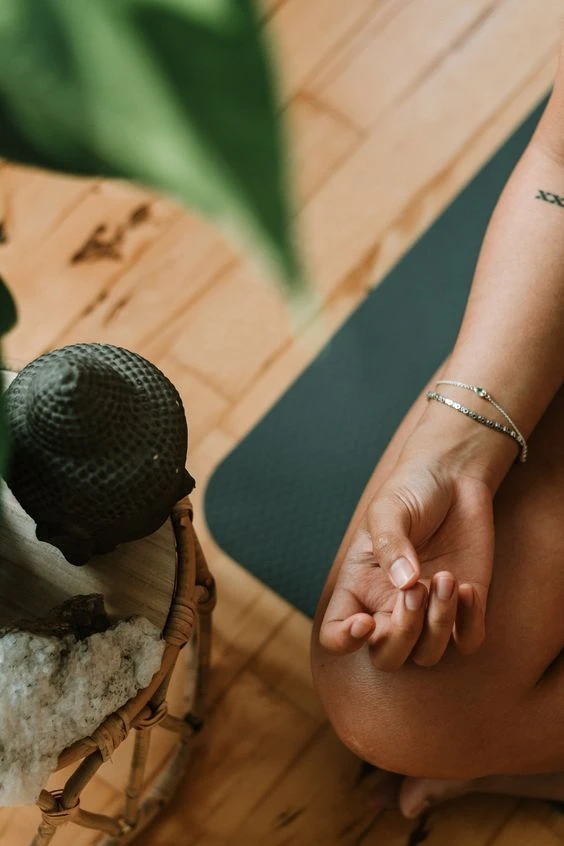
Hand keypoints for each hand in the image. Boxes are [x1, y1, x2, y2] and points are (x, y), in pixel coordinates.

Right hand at [319, 455, 494, 670]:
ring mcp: (428, 611)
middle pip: (386, 657)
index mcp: (359, 586)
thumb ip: (391, 545)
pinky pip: (467, 641)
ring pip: (428, 654)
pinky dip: (469, 624)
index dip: (344, 641)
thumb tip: (403, 584)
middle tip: (415, 590)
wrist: (454, 477)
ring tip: (445, 577)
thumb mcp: (389, 509)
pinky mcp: (465, 607)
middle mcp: (389, 606)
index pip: (336, 634)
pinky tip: (468, 587)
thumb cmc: (410, 490)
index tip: (365, 622)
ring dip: (439, 623)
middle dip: (402, 634)